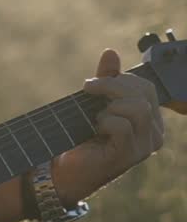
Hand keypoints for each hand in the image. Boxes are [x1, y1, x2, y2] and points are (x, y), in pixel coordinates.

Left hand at [52, 48, 163, 203]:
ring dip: (108, 105)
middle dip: (111, 86)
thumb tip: (111, 52)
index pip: (147, 88)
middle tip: (87, 90)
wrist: (66, 168)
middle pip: (143, 94)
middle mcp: (154, 134)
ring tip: (95, 117)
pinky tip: (96, 129)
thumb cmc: (83, 135)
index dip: (121, 79)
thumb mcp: (95, 101)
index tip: (95, 83)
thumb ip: (106, 78)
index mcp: (151, 120)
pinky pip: (122, 126)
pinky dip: (105, 121)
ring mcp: (144, 147)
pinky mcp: (128, 156)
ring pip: (136, 108)